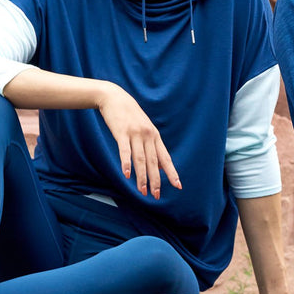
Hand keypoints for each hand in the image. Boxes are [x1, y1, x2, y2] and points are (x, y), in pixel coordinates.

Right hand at [96, 83, 180, 198]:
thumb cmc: (130, 115)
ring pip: (140, 160)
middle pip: (154, 162)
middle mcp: (148, 136)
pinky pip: (125, 151)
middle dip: (156, 180)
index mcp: (155, 136)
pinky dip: (126, 164)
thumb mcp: (145, 129)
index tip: (178, 185)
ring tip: (142, 191)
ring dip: (142, 177)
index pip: (165, 158)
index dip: (171, 172)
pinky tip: (126, 175)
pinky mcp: (122, 133)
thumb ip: (152, 146)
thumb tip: (159, 165)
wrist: (115, 98)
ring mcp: (135, 134)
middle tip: (157, 196)